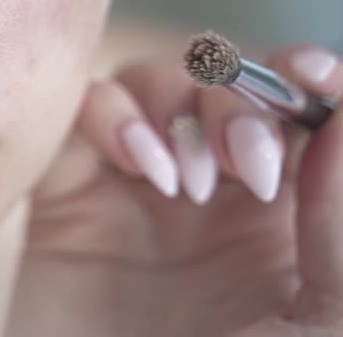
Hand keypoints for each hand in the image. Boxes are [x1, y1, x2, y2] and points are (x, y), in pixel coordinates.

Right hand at [11, 42, 342, 335]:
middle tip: (247, 164)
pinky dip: (111, 116)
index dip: (312, 78)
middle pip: (233, 88)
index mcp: (297, 224)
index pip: (310, 116)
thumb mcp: (326, 329)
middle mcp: (221, 198)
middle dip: (243, 100)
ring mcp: (141, 193)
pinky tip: (137, 164)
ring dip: (180, 106)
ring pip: (161, 87)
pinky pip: (86, 116)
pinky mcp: (71, 198)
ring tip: (184, 180)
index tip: (309, 76)